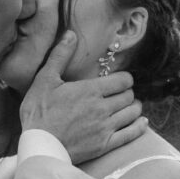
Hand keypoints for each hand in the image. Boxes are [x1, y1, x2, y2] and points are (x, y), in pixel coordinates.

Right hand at [20, 31, 146, 163]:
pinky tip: (142, 122)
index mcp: (90, 90)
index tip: (120, 80)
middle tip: (122, 94)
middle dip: (127, 93)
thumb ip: (60, 56)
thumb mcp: (44, 79)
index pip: (122, 80)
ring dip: (134, 107)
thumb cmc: (38, 112)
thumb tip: (70, 34)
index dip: (124, 79)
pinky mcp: (105, 144)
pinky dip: (139, 127)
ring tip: (130, 105)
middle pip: (128, 96)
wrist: (38, 145)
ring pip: (132, 113)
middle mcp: (102, 107)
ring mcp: (106, 127)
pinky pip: (131, 134)